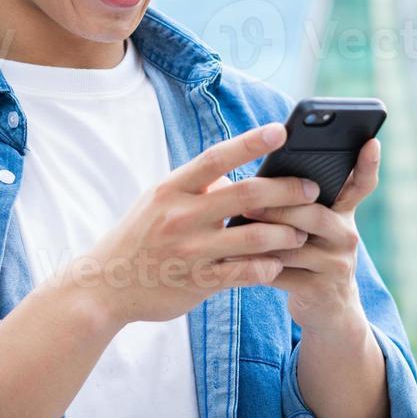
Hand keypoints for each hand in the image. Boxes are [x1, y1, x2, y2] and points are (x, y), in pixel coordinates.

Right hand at [61, 122, 317, 327]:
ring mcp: (190, 251)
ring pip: (255, 237)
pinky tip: (276, 265)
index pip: (216, 158)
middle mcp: (181, 216)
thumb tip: (236, 175)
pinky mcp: (198, 283)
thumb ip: (195, 189)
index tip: (281, 131)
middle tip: (312, 189)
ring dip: (286, 233)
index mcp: (171, 189)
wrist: (104, 286)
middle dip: (287, 190)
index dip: (250, 142)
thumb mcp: (157, 203)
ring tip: (300, 233)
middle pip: (247, 195)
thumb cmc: (138, 238)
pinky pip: (246, 273)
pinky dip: (267, 267)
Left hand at [230, 137, 380, 339]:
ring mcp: (337, 264)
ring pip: (294, 246)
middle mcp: (347, 235)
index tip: (371, 142)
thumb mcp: (311, 227)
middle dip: (278, 208)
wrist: (326, 309)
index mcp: (343, 212)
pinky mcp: (320, 290)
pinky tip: (234, 261)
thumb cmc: (307, 254)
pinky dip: (255, 266)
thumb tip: (256, 179)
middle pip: (314, 215)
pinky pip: (282, 273)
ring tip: (233, 232)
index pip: (362, 185)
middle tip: (247, 203)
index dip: (368, 165)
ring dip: (261, 239)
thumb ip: (297, 202)